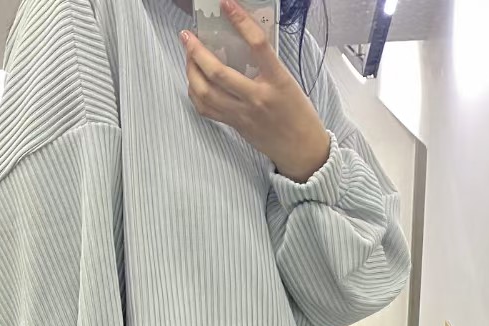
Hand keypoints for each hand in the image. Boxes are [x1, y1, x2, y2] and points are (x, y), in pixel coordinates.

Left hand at [181, 0, 330, 182]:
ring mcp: (243, 114)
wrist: (301, 149)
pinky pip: (207, 109)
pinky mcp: (235, 125)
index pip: (257, 45)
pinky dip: (196, 93)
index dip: (240, 21)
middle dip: (196, 52)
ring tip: (188, 57)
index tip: (227, 4)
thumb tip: (242, 43)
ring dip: (191, 72)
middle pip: (218, 73)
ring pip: (206, 93)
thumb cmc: (298, 114)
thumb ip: (266, 65)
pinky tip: (194, 81)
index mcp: (277, 81)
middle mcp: (257, 98)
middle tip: (187, 36)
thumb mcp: (289, 82)